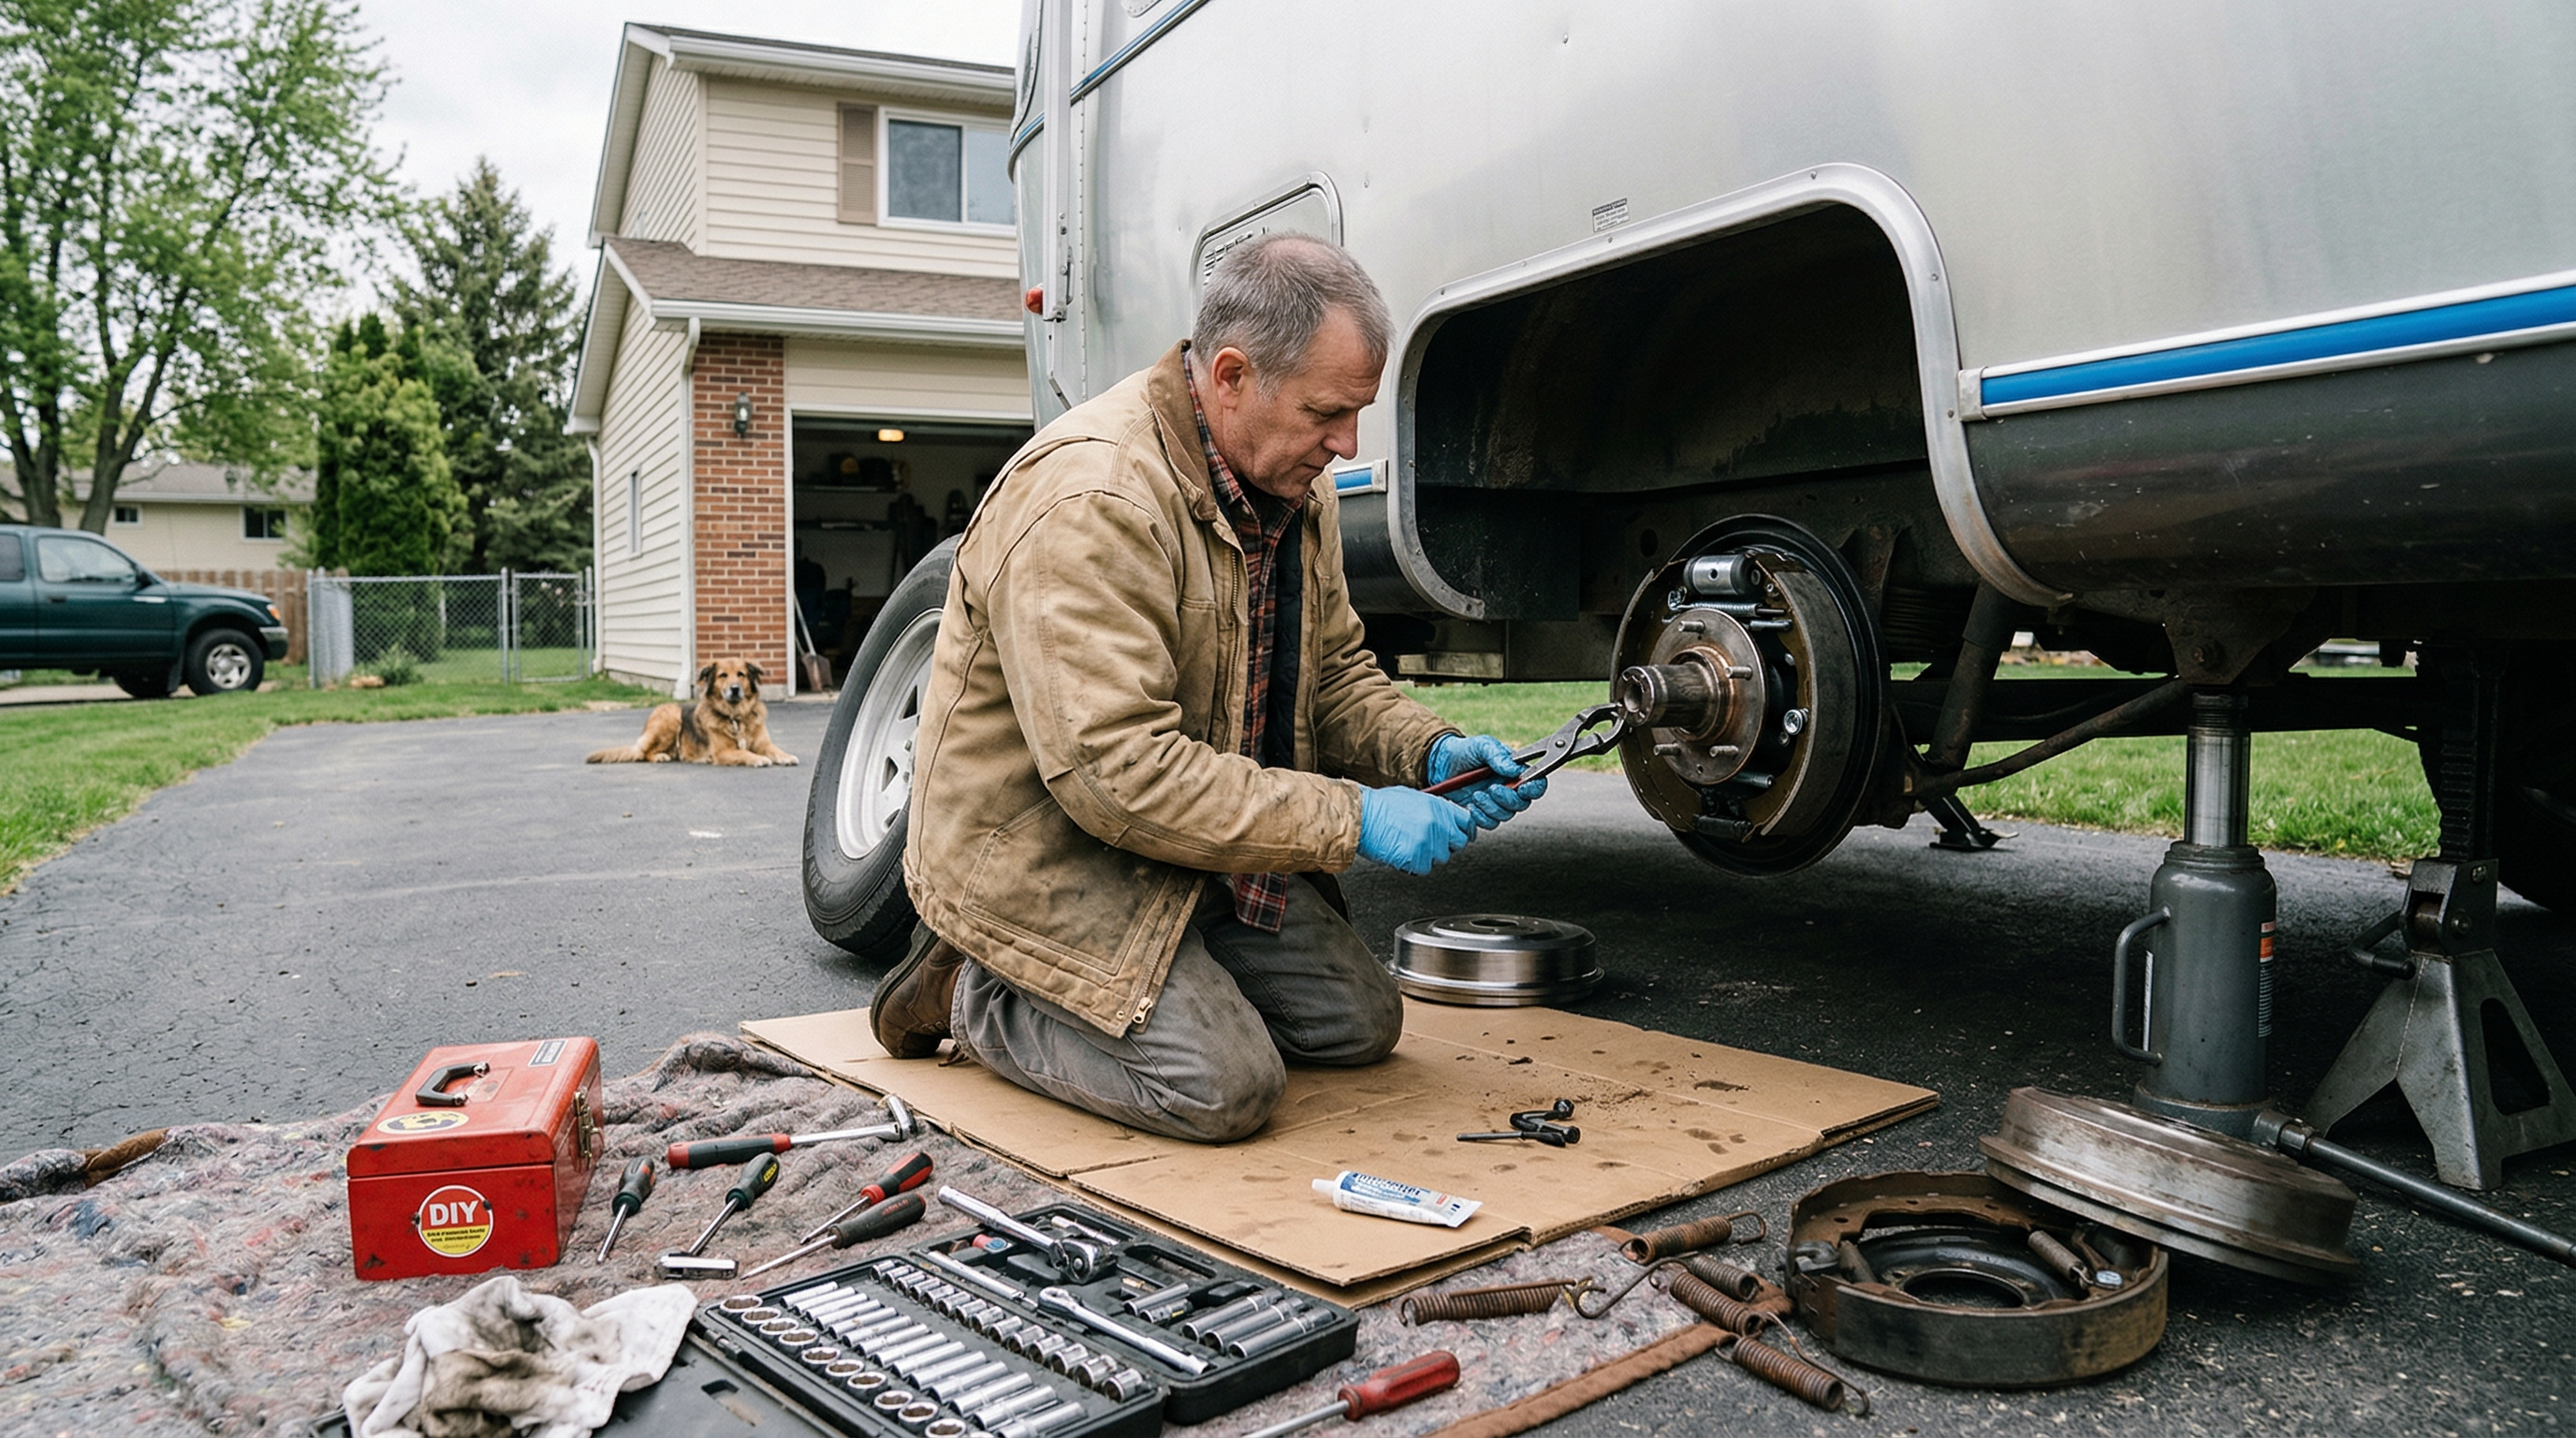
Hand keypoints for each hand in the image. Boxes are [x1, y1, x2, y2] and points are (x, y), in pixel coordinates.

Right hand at [1358, 787, 1480, 875]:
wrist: (1360, 816)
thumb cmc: (1380, 806)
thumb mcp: (1413, 798)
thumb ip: (1433, 809)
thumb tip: (1445, 818)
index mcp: (1438, 807)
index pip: (1467, 822)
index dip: (1464, 831)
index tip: (1462, 836)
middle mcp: (1438, 824)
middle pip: (1458, 843)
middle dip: (1446, 845)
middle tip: (1428, 842)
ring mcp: (1429, 843)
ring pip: (1440, 858)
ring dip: (1427, 855)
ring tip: (1407, 843)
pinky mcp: (1417, 859)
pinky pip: (1423, 868)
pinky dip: (1413, 865)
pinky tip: (1401, 852)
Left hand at [1427, 733, 1547, 829]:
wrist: (1441, 764)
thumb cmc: (1466, 752)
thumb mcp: (1482, 746)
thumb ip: (1498, 755)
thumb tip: (1514, 770)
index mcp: (1516, 772)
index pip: (1537, 784)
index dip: (1534, 789)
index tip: (1522, 787)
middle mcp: (1510, 789)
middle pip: (1522, 804)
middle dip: (1507, 799)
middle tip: (1491, 789)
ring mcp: (1496, 803)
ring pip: (1506, 815)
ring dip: (1491, 807)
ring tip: (1476, 794)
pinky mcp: (1482, 813)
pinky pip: (1490, 823)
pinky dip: (1481, 817)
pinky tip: (1471, 805)